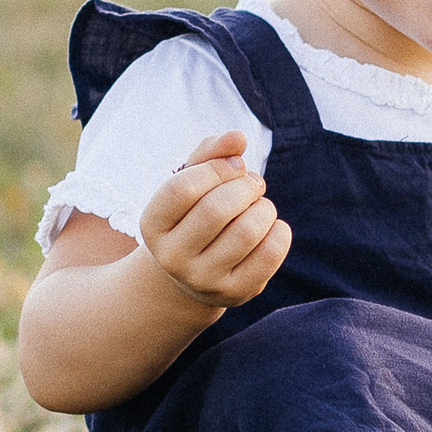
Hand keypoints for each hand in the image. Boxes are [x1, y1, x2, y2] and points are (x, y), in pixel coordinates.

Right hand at [136, 131, 291, 309]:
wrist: (196, 271)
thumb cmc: (195, 214)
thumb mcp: (194, 181)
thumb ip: (211, 153)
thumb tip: (237, 137)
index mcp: (152, 225)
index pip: (183, 188)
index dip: (217, 168)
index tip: (235, 165)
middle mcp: (171, 258)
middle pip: (216, 210)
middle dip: (246, 186)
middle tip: (254, 183)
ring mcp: (202, 281)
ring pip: (246, 232)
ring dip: (264, 208)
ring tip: (261, 206)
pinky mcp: (235, 294)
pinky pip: (270, 255)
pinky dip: (279, 232)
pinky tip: (271, 227)